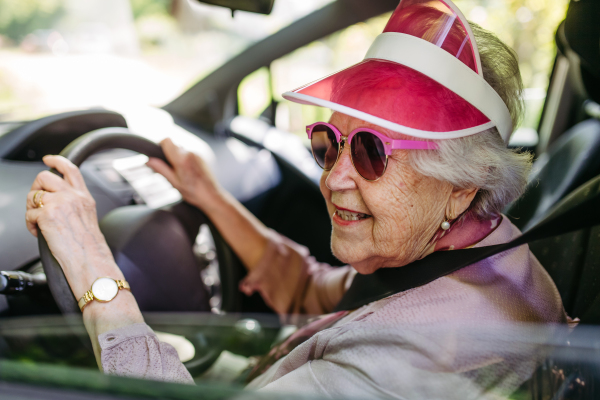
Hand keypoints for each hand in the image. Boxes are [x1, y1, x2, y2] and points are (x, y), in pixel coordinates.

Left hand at [25, 155, 121, 298]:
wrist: (91, 261)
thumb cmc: (90, 248)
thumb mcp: (88, 219)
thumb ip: (74, 205)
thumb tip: (54, 202)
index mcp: (84, 198)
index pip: (70, 169)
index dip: (57, 161)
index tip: (48, 159)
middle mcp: (73, 197)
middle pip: (45, 176)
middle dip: (35, 188)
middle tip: (36, 202)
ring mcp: (60, 203)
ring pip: (33, 194)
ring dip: (31, 208)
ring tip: (38, 222)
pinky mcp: (48, 214)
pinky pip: (29, 214)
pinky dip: (30, 225)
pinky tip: (40, 233)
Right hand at [147, 138, 222, 211]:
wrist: (212, 196)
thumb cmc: (194, 192)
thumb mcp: (174, 182)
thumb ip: (161, 169)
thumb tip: (149, 160)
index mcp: (181, 159)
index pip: (167, 141)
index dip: (160, 145)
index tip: (158, 155)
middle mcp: (190, 153)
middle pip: (174, 145)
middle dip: (169, 154)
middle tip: (169, 168)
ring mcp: (197, 154)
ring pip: (181, 150)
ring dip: (177, 157)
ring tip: (180, 173)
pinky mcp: (201, 157)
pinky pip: (189, 154)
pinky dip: (185, 160)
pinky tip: (188, 172)